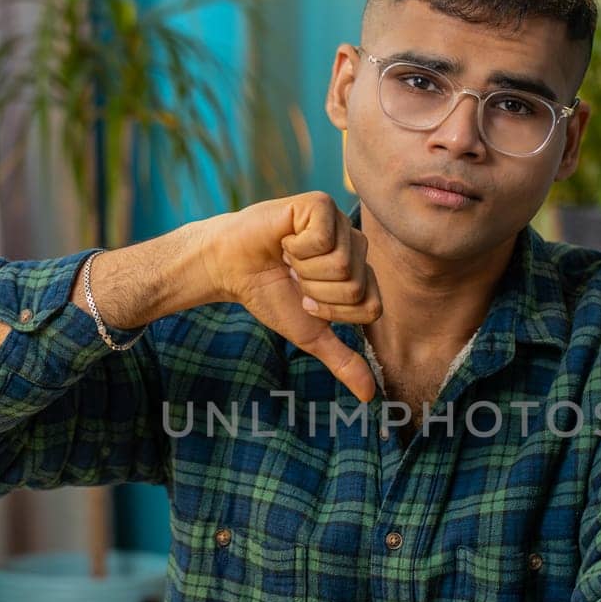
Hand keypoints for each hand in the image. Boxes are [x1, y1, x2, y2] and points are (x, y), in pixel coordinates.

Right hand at [197, 192, 381, 402]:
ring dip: (303, 269)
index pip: (370, 307)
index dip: (332, 312)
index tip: (306, 299)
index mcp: (361, 274)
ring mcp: (340, 223)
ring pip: (342, 264)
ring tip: (289, 257)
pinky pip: (323, 238)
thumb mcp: (310, 334)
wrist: (230, 268)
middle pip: (355, 287)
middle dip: (315, 292)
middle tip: (294, 276)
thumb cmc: (271, 295)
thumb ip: (342, 360)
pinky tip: (285, 239)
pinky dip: (297, 246)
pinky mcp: (319, 205)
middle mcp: (356, 246)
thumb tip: (369, 397)